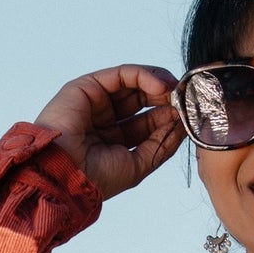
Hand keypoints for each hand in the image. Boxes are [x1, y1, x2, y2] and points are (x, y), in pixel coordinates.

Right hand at [34, 64, 183, 198]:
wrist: (64, 175)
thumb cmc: (97, 178)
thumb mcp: (139, 164)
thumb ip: (161, 144)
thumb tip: (183, 126)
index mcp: (114, 141)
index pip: (147, 122)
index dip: (168, 117)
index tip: (189, 116)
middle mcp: (104, 119)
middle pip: (142, 100)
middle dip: (166, 98)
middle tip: (186, 100)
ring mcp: (95, 101)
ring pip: (134, 84)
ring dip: (159, 84)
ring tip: (175, 91)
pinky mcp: (87, 86)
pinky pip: (122, 74)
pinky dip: (144, 76)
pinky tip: (160, 86)